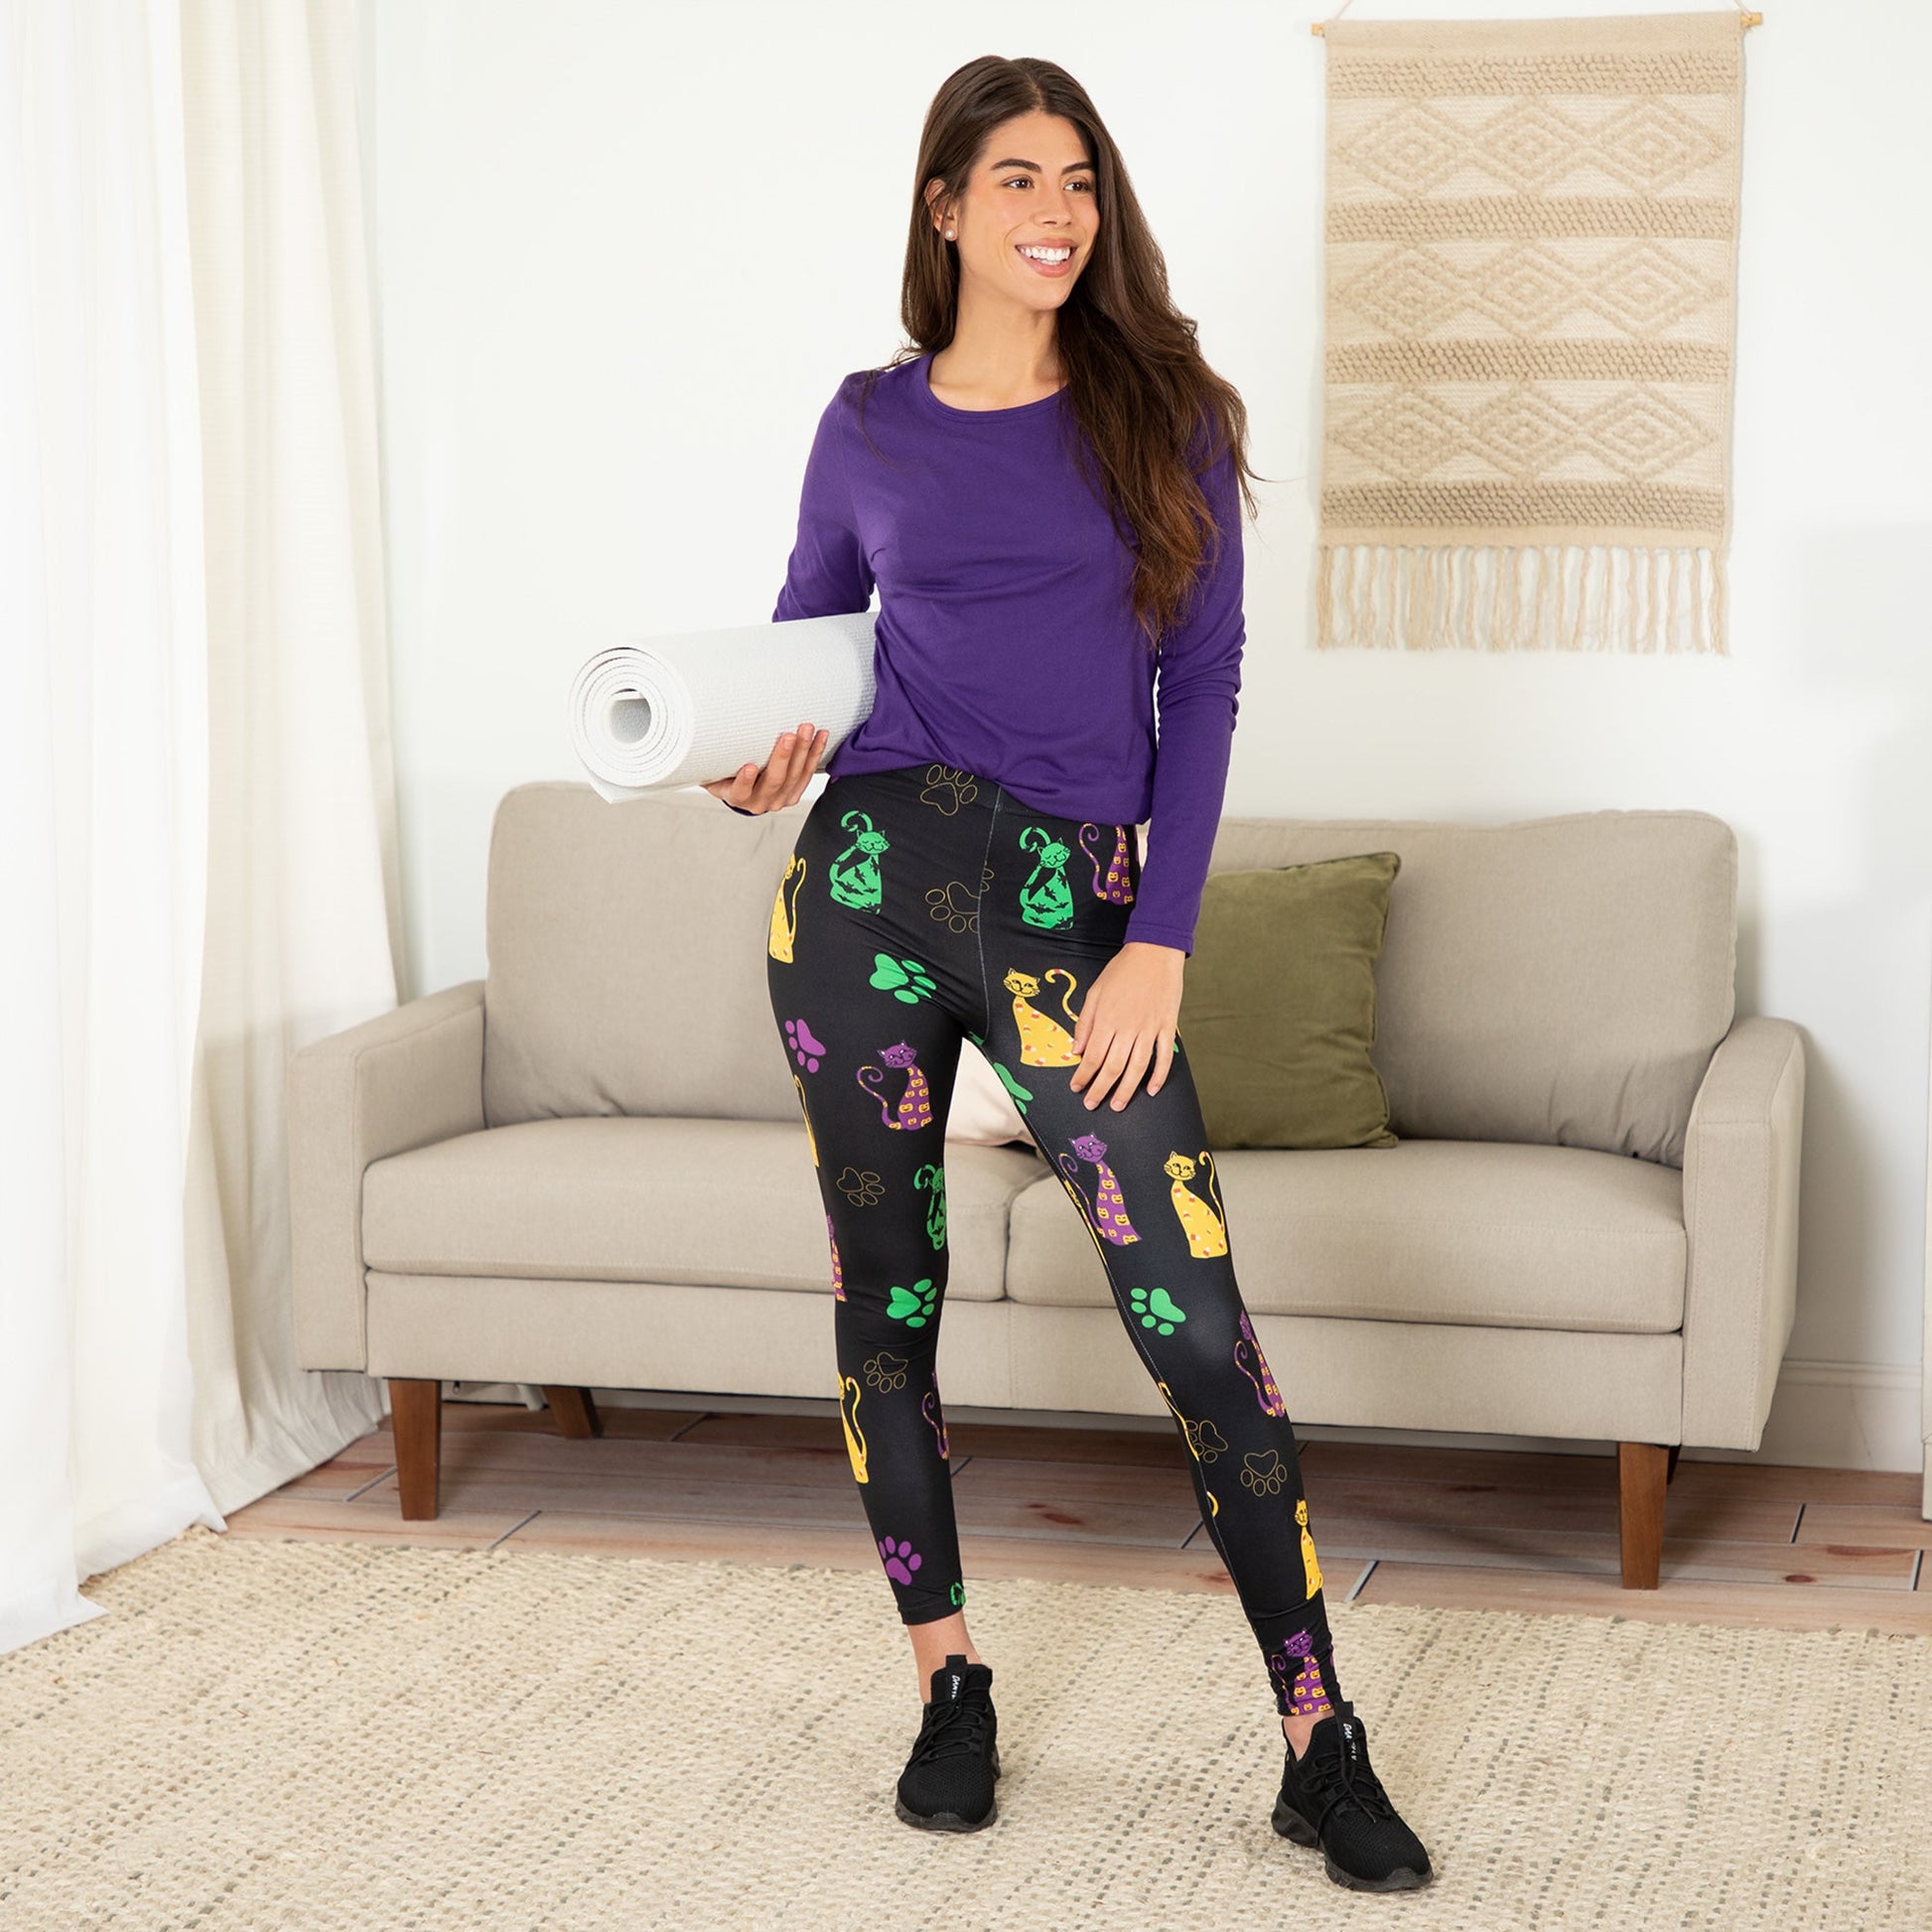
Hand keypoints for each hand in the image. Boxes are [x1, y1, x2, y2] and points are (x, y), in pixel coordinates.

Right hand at [702, 719, 828, 813]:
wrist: (741, 791)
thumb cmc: (725, 773)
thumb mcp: (715, 769)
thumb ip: (713, 757)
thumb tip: (696, 727)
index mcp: (737, 797)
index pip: (740, 791)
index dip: (745, 781)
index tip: (748, 767)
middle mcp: (759, 803)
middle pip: (773, 781)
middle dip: (783, 757)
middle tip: (788, 736)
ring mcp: (779, 800)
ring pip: (794, 777)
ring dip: (803, 751)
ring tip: (807, 729)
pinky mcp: (794, 794)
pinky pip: (807, 774)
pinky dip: (815, 754)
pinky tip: (821, 736)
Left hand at [1068, 942, 1184, 1111]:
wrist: (1154, 952)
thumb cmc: (1122, 970)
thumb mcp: (1095, 992)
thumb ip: (1085, 1022)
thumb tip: (1077, 1049)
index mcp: (1107, 1019)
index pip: (1092, 1056)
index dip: (1083, 1075)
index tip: (1076, 1087)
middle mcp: (1128, 1027)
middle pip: (1113, 1067)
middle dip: (1101, 1089)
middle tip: (1092, 1104)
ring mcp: (1149, 1028)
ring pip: (1137, 1068)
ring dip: (1127, 1090)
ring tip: (1118, 1105)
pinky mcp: (1167, 1026)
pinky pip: (1164, 1057)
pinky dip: (1159, 1076)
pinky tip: (1152, 1090)